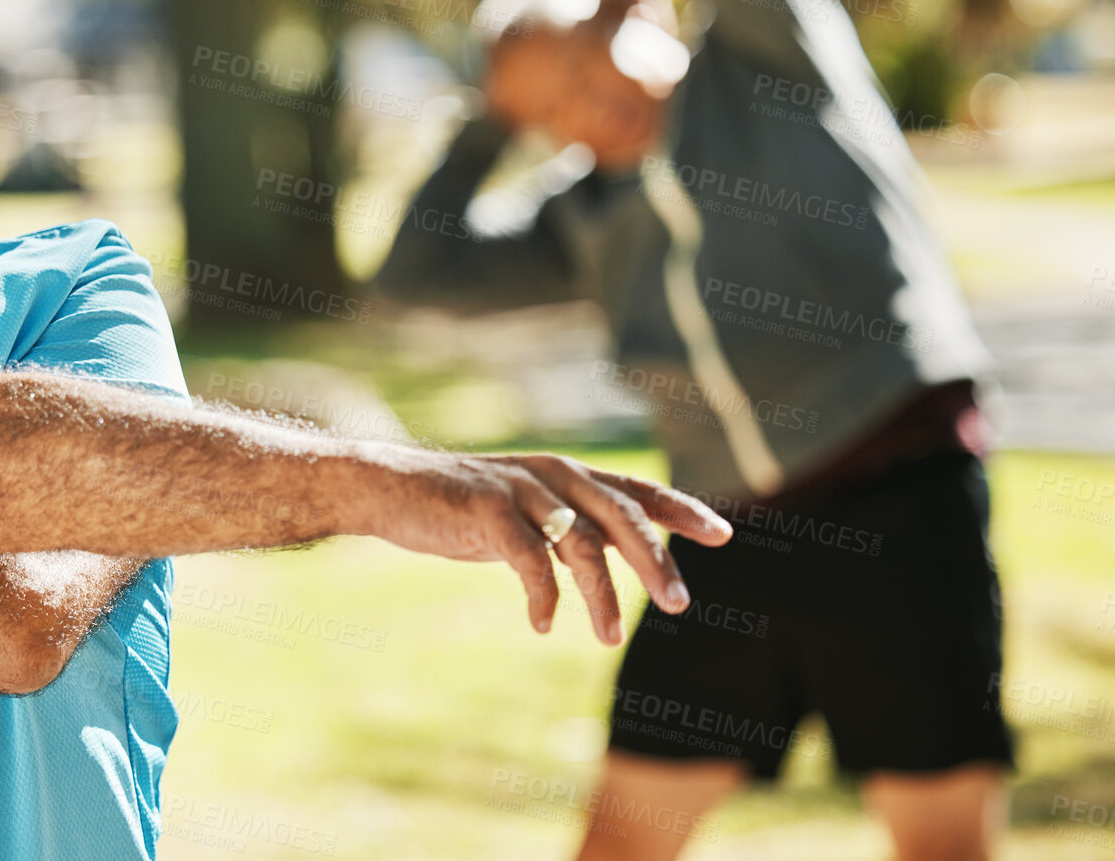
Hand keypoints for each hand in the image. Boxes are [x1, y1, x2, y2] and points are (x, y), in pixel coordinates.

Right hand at [348, 444, 729, 642]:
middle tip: (680, 605)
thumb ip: (568, 526)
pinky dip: (542, 596)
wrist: (390, 488)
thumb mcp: (525, 514)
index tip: (723, 535)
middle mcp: (553, 475)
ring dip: (600, 595)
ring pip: (581, 542)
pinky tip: (543, 626)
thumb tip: (612, 555)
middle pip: (623, 515)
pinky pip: (529, 559)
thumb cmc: (459, 507)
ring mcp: (521, 489)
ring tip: (609, 639)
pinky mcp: (487, 509)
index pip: (638, 491)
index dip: (682, 511)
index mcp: (568, 475)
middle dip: (656, 561)